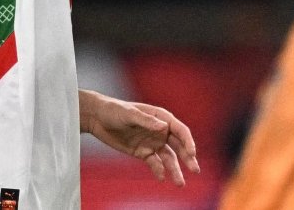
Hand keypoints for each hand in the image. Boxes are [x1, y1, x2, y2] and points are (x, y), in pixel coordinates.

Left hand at [82, 90, 200, 185]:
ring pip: (169, 158)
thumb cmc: (115, 110)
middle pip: (178, 146)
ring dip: (175, 169)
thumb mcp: (130, 114)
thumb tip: (165, 127)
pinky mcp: (143, 152)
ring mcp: (152, 142)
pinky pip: (155, 163)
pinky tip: (162, 178)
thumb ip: (147, 121)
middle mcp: (160, 130)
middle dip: (188, 158)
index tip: (191, 153)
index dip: (188, 141)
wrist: (98, 118)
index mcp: (161, 117)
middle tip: (195, 170)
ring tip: (180, 183)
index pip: (180, 130)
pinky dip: (159, 171)